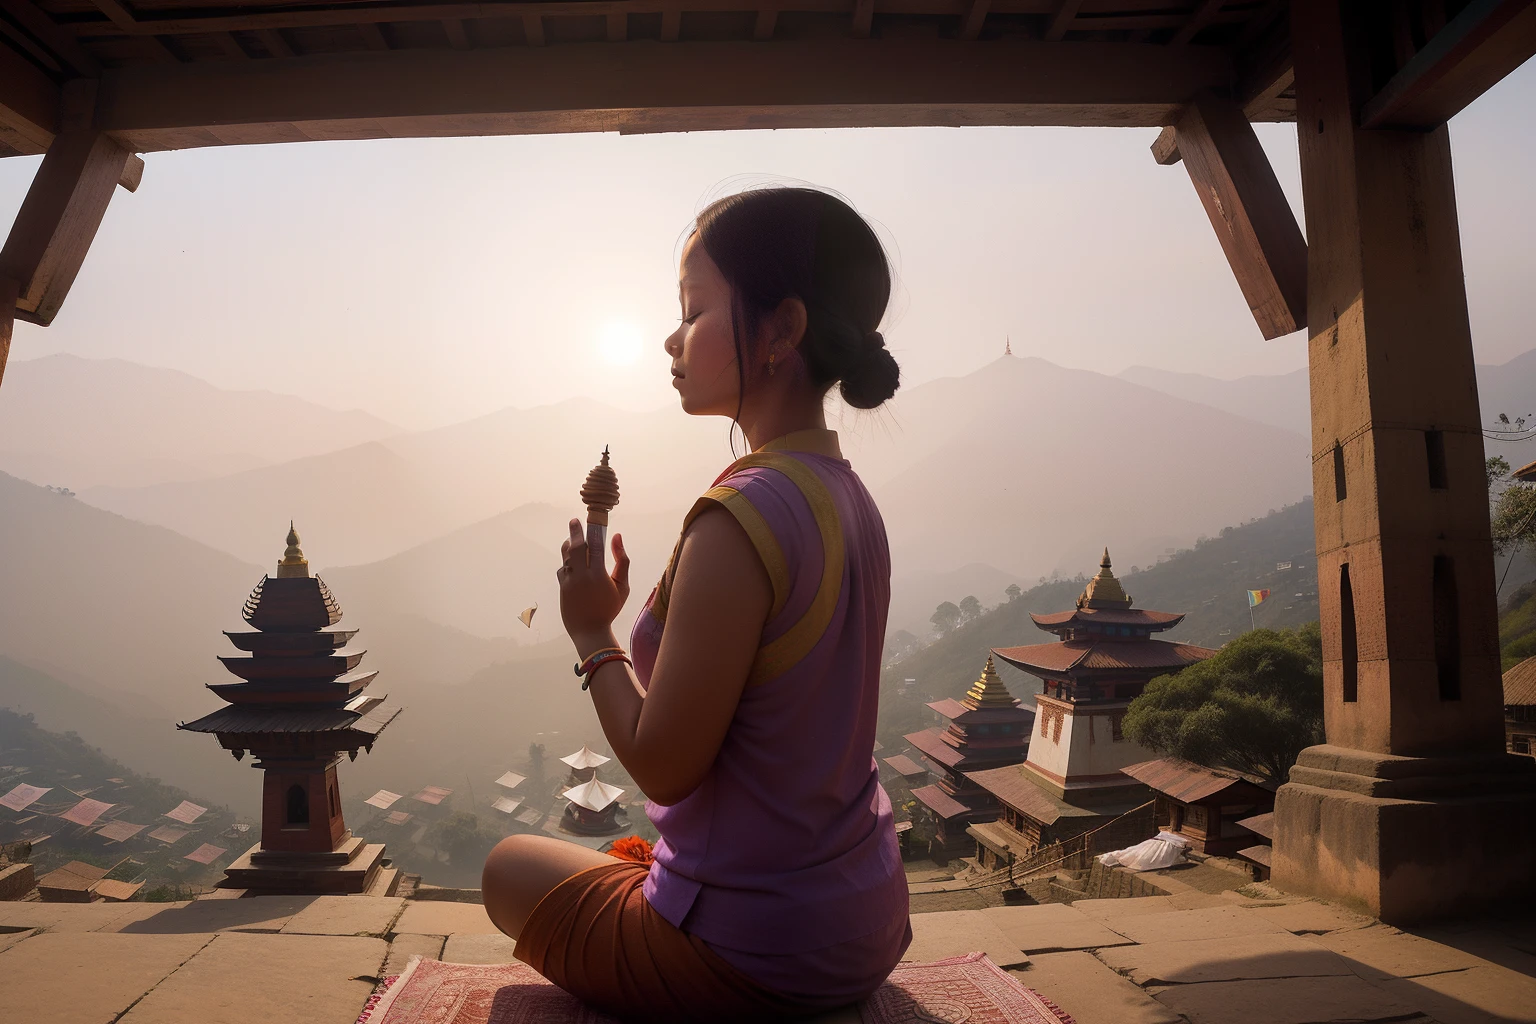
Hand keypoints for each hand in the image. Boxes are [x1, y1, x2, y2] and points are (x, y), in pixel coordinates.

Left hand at [557, 519, 630, 655]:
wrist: (590, 630)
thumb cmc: (609, 608)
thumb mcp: (623, 586)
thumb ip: (623, 561)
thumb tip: (617, 538)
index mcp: (598, 574)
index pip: (594, 546)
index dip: (592, 531)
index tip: (589, 520)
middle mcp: (582, 576)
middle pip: (575, 547)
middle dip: (574, 532)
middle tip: (574, 521)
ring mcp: (569, 581)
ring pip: (566, 557)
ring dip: (570, 546)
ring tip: (574, 540)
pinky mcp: (562, 587)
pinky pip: (563, 569)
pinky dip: (568, 563)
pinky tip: (574, 564)